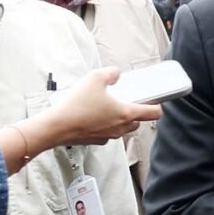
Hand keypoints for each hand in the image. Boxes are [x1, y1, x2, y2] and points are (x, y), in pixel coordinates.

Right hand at [33, 67, 161, 146]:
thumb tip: (116, 73)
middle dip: (134, 113)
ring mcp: (108, 136)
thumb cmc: (77, 106)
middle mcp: (120, 128)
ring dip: (118, 119)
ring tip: (105, 107)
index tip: (156, 102)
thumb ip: (110, 73)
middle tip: (124, 101)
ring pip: (122, 129)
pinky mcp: (95, 141)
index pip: (153, 113)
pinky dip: (104, 125)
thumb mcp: (95, 79)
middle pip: (137, 122)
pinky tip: (92, 115)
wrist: (55, 127)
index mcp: (126, 114)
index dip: (158, 107)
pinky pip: (106, 133)